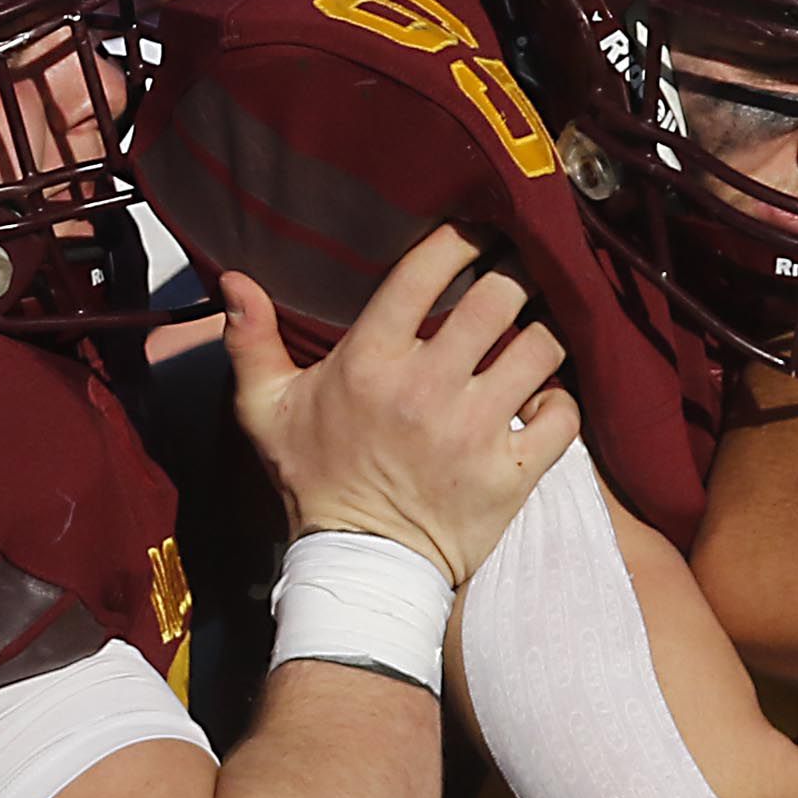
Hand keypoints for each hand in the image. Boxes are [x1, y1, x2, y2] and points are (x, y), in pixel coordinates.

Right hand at [222, 230, 578, 581]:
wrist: (358, 567)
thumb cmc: (314, 481)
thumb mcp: (267, 411)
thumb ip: (252, 342)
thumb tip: (234, 281)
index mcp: (370, 362)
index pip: (425, 272)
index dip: (462, 238)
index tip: (479, 231)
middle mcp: (427, 388)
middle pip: (500, 298)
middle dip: (518, 275)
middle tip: (521, 273)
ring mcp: (475, 432)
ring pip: (542, 349)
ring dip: (545, 335)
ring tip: (536, 334)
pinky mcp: (511, 474)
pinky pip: (564, 416)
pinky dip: (561, 402)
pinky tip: (545, 400)